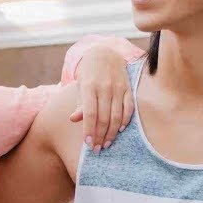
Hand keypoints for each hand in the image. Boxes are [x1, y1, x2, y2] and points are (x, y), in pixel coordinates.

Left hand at [69, 36, 138, 150]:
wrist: (105, 53)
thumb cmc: (89, 74)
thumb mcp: (80, 86)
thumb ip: (80, 104)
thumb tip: (74, 119)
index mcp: (89, 87)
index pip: (89, 113)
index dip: (89, 130)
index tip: (88, 144)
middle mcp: (104, 87)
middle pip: (103, 118)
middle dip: (99, 136)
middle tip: (96, 149)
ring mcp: (117, 87)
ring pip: (116, 115)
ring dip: (112, 132)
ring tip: (106, 143)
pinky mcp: (128, 88)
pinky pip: (129, 107)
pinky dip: (125, 120)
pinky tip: (120, 130)